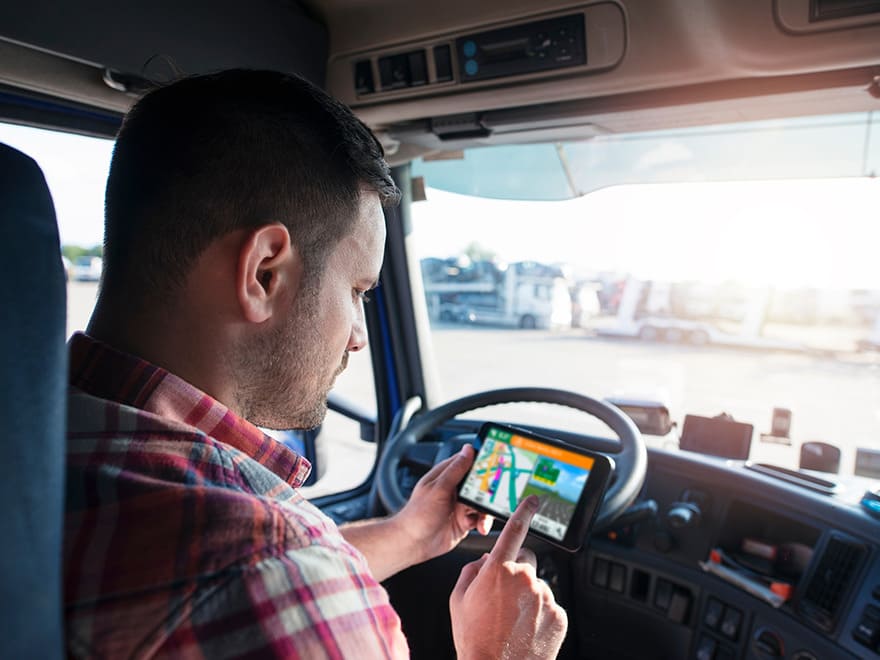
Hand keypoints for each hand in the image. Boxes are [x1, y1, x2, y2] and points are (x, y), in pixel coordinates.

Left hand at [391, 444, 492, 563]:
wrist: (413, 544)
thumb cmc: (418, 514)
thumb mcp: (439, 489)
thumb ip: (456, 470)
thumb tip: (468, 449)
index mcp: (446, 475)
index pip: (468, 461)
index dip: (484, 462)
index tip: (498, 464)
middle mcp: (455, 488)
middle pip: (480, 483)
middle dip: (489, 490)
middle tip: (495, 496)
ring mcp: (460, 505)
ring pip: (483, 502)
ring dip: (486, 510)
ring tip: (482, 518)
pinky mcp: (464, 520)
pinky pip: (480, 518)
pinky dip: (483, 522)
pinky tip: (480, 527)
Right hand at [449, 495, 567, 659]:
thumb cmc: (474, 638)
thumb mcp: (458, 600)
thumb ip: (472, 571)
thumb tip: (485, 562)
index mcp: (498, 570)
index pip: (514, 531)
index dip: (524, 512)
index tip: (534, 500)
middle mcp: (525, 579)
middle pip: (526, 561)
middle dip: (517, 572)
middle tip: (504, 597)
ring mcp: (545, 597)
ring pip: (537, 586)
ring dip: (527, 597)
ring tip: (512, 622)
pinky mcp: (559, 615)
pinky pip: (549, 606)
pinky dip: (539, 615)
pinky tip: (525, 631)